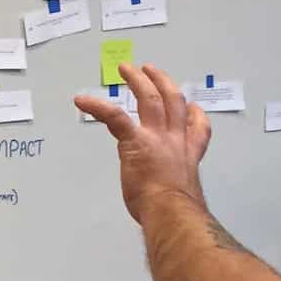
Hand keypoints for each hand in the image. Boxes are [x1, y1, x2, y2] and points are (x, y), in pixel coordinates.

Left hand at [75, 63, 211, 221]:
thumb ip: (176, 186)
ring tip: (126, 69)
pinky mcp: (135, 141)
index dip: (195, 114)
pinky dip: (97, 106)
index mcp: (188, 154)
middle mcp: (176, 140)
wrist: (171, 212)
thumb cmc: (175, 212)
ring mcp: (157, 137)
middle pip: (173, 101)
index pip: (198, 128)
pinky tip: (82, 100)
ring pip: (149, 99)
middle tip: (150, 70)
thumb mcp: (183, 195)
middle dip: (162, 82)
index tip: (193, 107)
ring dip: (138, 80)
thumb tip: (170, 197)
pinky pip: (115, 116)